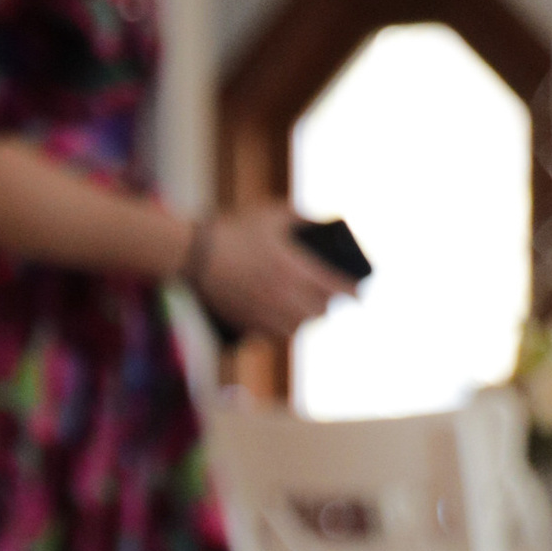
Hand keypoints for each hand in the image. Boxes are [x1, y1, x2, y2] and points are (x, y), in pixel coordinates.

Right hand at [190, 202, 354, 343]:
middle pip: (319, 311)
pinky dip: (284, 329)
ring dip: (307, 319)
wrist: (193, 253)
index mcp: (295, 268)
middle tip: (328, 299)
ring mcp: (265, 311)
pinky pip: (274, 335)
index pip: (336, 287)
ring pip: (298, 326)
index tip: (358, 294)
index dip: (352, 292)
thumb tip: (324, 222)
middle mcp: (284, 295)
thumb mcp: (271, 215)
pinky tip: (284, 322)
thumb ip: (302, 217)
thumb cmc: (233, 229)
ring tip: (308, 311)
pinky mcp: (247, 322)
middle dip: (327, 305)